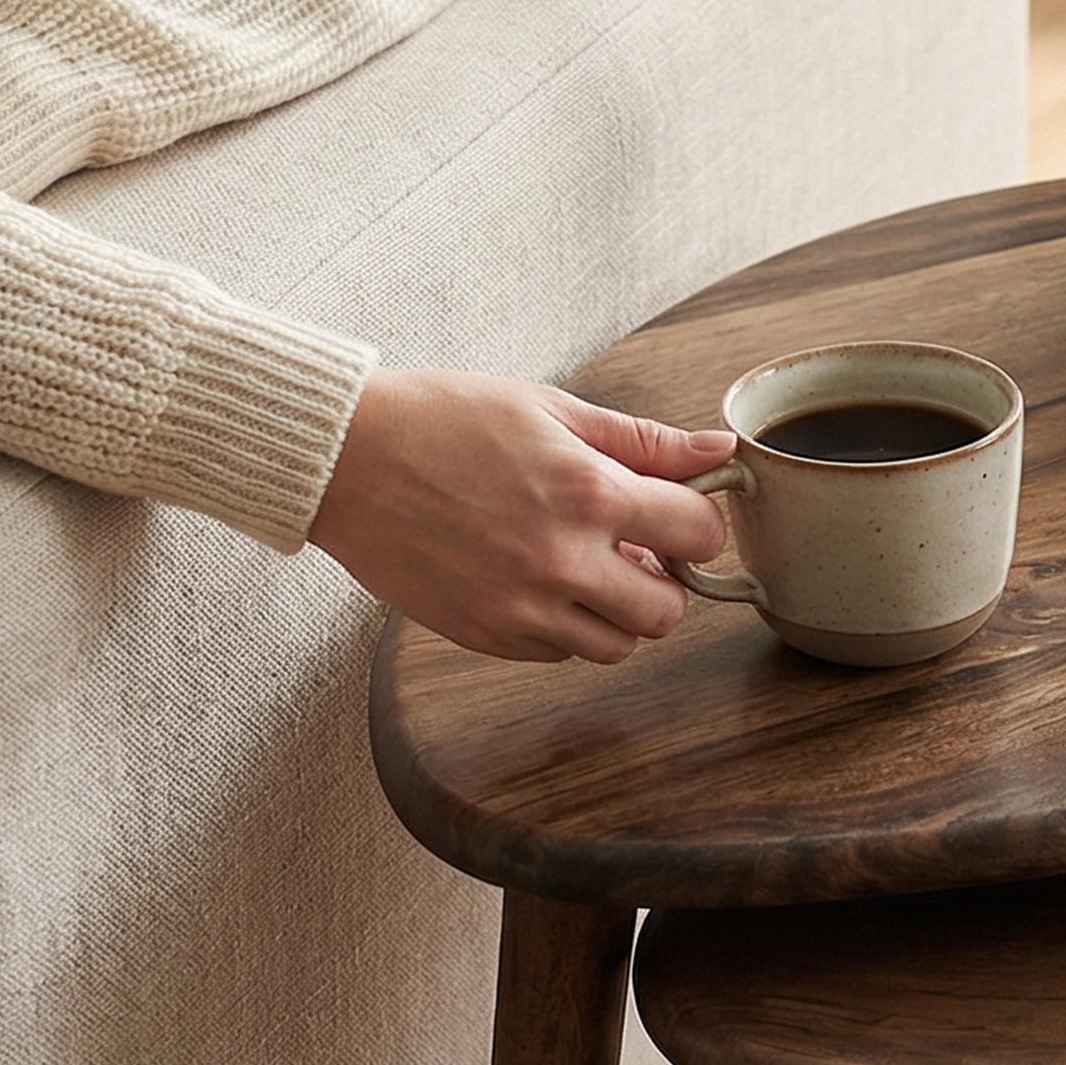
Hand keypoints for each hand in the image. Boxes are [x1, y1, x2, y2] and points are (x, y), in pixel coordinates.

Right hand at [310, 367, 738, 664]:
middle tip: (637, 550)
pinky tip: (539, 582)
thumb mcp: (551, 410)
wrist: (345, 459)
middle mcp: (562, 560)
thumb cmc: (444, 420)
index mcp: (589, 493)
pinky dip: (565, 626)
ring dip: (618, 612)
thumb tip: (719, 450)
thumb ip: (643, 440)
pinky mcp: (485, 635)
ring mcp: (521, 608)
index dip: (700, 525)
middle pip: (669, 610)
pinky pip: (559, 654)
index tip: (680, 516)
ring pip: (617, 645)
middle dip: (667, 581)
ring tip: (586, 567)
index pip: (699, 534)